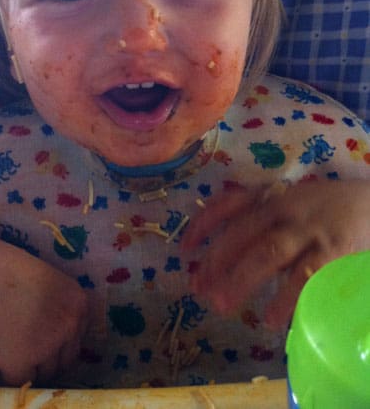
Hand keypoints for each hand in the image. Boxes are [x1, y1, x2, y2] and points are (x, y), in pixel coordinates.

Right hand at [0, 242, 88, 385]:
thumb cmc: (13, 275)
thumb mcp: (52, 283)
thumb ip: (62, 308)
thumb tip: (62, 338)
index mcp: (80, 304)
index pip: (77, 338)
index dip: (60, 341)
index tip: (45, 337)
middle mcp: (70, 326)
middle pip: (65, 360)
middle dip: (48, 358)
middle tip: (28, 346)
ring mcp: (48, 346)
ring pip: (45, 373)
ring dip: (31, 365)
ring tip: (12, 344)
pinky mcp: (23, 361)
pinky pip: (21, 380)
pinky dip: (10, 371)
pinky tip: (1, 351)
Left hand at [181, 179, 369, 328]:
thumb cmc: (324, 208)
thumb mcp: (289, 204)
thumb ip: (260, 223)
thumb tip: (221, 262)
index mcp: (271, 197)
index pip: (228, 204)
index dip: (203, 224)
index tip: (183, 249)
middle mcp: (284, 210)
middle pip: (242, 232)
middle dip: (217, 260)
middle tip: (198, 288)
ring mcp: (307, 230)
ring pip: (268, 253)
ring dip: (242, 280)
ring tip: (223, 305)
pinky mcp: (332, 252)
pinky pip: (304, 276)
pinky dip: (286, 298)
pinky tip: (271, 319)